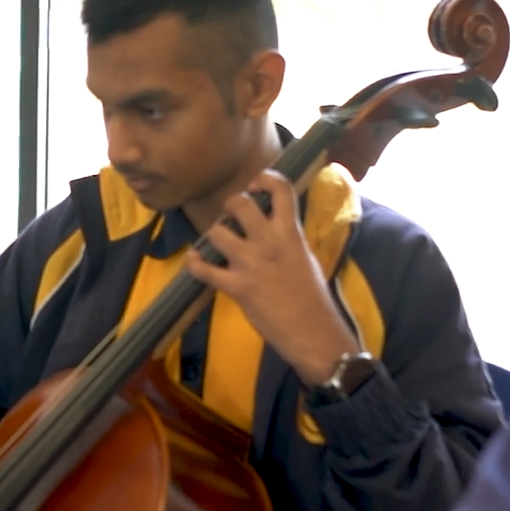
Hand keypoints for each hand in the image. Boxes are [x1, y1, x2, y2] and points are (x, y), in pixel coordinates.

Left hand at [185, 170, 359, 384]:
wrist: (313, 331)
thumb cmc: (313, 296)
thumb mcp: (305, 256)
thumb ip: (287, 236)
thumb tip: (271, 223)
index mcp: (291, 232)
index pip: (280, 189)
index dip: (265, 179)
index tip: (256, 186)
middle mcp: (269, 242)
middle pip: (239, 203)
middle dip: (231, 205)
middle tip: (232, 216)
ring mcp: (251, 264)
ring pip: (217, 232)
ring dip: (213, 235)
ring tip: (218, 242)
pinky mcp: (237, 287)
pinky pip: (205, 271)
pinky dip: (196, 265)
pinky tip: (196, 262)